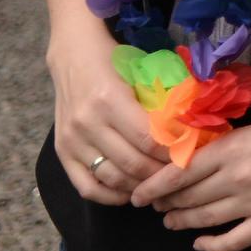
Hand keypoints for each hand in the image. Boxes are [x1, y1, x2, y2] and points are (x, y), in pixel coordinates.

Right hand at [47, 30, 170, 204]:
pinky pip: (86, 187)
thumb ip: (157, 104)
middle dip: (161, 173)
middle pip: (133, 164)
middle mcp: (88, 123)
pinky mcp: (61, 152)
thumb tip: (187, 133)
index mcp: (110, 101)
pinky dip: (110, 195)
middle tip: (180, 175)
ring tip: (159, 184)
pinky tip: (129, 192)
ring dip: (140, 186)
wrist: (72, 54)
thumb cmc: (112, 60)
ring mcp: (72, 140)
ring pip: (113, 178)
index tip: (190, 156)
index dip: (172, 153)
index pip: (148, 140)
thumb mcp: (138, 74)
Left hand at [128, 100, 250, 250]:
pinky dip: (213, 246)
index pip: (179, 173)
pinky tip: (201, 243)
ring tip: (172, 222)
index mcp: (233, 148)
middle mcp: (238, 177)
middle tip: (156, 206)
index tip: (138, 194)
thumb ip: (228, 144)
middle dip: (166, 204)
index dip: (154, 187)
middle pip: (188, 198)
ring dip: (183, 222)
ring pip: (206, 219)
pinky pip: (234, 241)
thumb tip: (200, 158)